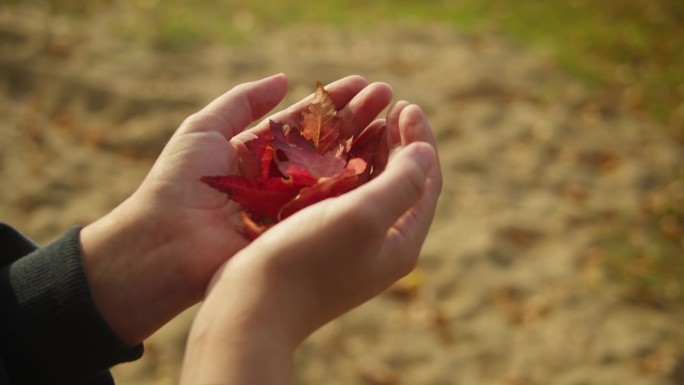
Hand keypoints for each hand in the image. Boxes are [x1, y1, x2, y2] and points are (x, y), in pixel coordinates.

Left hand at [78, 74, 393, 345]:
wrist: (167, 244)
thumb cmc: (179, 183)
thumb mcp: (204, 129)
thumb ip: (242, 101)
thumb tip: (282, 78)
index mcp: (261, 151)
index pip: (306, 121)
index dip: (334, 102)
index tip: (364, 83)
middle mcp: (282, 177)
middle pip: (328, 143)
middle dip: (358, 118)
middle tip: (389, 96)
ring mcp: (293, 205)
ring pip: (337, 172)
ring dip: (365, 147)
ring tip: (393, 123)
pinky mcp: (299, 231)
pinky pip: (333, 205)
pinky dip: (358, 185)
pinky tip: (383, 163)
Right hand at [181, 100, 441, 383]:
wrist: (251, 309)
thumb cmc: (307, 260)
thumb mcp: (363, 215)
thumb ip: (402, 181)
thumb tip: (427, 151)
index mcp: (401, 242)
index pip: (426, 182)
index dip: (421, 140)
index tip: (406, 105)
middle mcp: (382, 246)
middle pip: (402, 184)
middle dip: (399, 143)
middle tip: (390, 106)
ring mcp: (352, 247)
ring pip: (372, 189)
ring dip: (373, 152)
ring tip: (367, 120)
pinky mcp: (322, 245)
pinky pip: (344, 198)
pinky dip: (345, 170)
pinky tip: (331, 152)